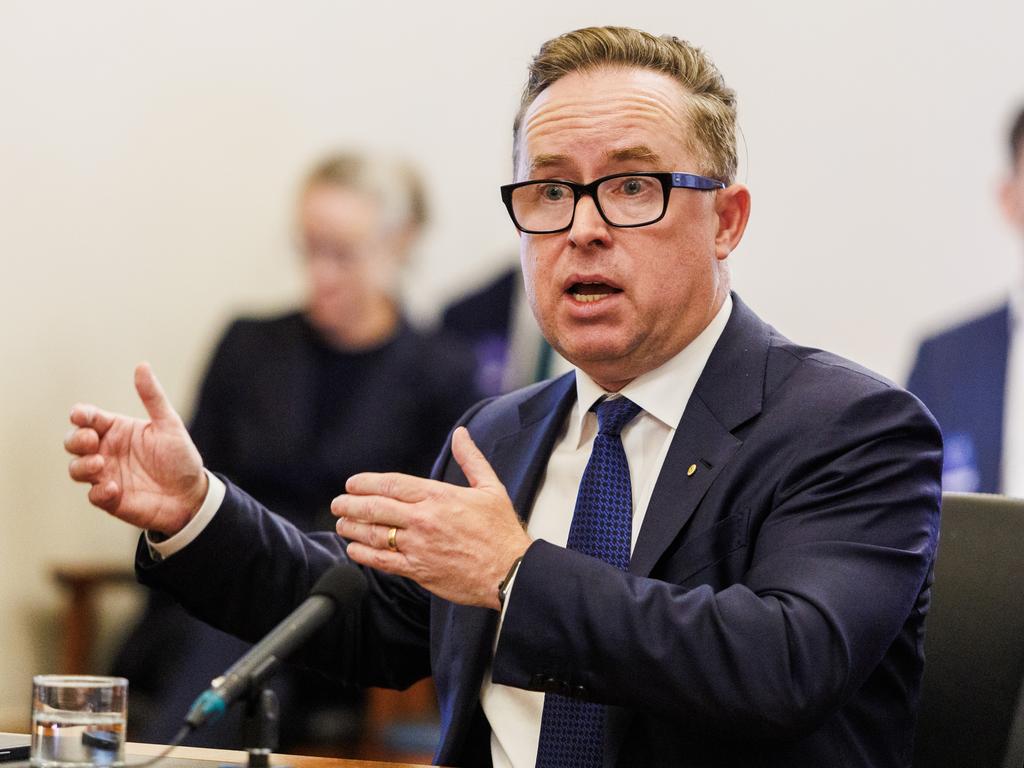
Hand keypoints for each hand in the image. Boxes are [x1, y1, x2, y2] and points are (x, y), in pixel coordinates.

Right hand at [64, 363, 207, 535]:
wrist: (192, 494)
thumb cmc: (180, 456)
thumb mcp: (169, 424)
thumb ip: (152, 397)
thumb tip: (142, 365)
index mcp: (117, 430)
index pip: (88, 418)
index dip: (80, 415)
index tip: (81, 415)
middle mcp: (106, 451)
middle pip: (74, 442)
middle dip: (76, 439)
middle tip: (91, 441)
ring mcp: (106, 475)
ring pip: (76, 469)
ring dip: (82, 466)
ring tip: (100, 463)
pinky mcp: (111, 499)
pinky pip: (94, 496)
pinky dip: (99, 492)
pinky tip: (114, 488)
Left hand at [333, 426, 531, 609]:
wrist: (510, 571)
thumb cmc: (501, 531)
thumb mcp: (490, 488)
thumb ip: (471, 459)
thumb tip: (461, 434)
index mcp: (438, 496)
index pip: (392, 484)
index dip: (366, 483)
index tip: (352, 484)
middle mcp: (423, 520)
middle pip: (375, 508)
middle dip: (351, 504)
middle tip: (338, 503)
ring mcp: (418, 546)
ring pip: (374, 535)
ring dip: (352, 528)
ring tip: (341, 524)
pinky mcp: (418, 570)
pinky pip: (382, 562)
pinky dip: (364, 554)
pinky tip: (354, 549)